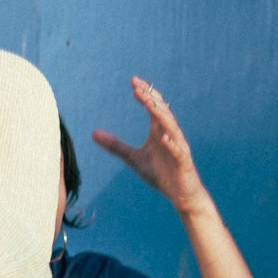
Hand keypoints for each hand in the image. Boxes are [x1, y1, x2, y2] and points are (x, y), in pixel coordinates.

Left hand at [92, 76, 207, 214]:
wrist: (181, 195)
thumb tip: (93, 133)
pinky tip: (164, 138)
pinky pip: (178, 152)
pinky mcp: (183, 163)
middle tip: (137, 85)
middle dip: (150, 98)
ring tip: (148, 103)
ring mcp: (178, 148)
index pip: (153, 107)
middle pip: (162, 111)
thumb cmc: (161, 174)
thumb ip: (116, 146)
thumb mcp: (134, 159)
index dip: (144, 94)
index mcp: (159, 131)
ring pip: (171, 127)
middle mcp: (170, 135)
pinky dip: (172, 145)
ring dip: (160, 115)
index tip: (132, 82)